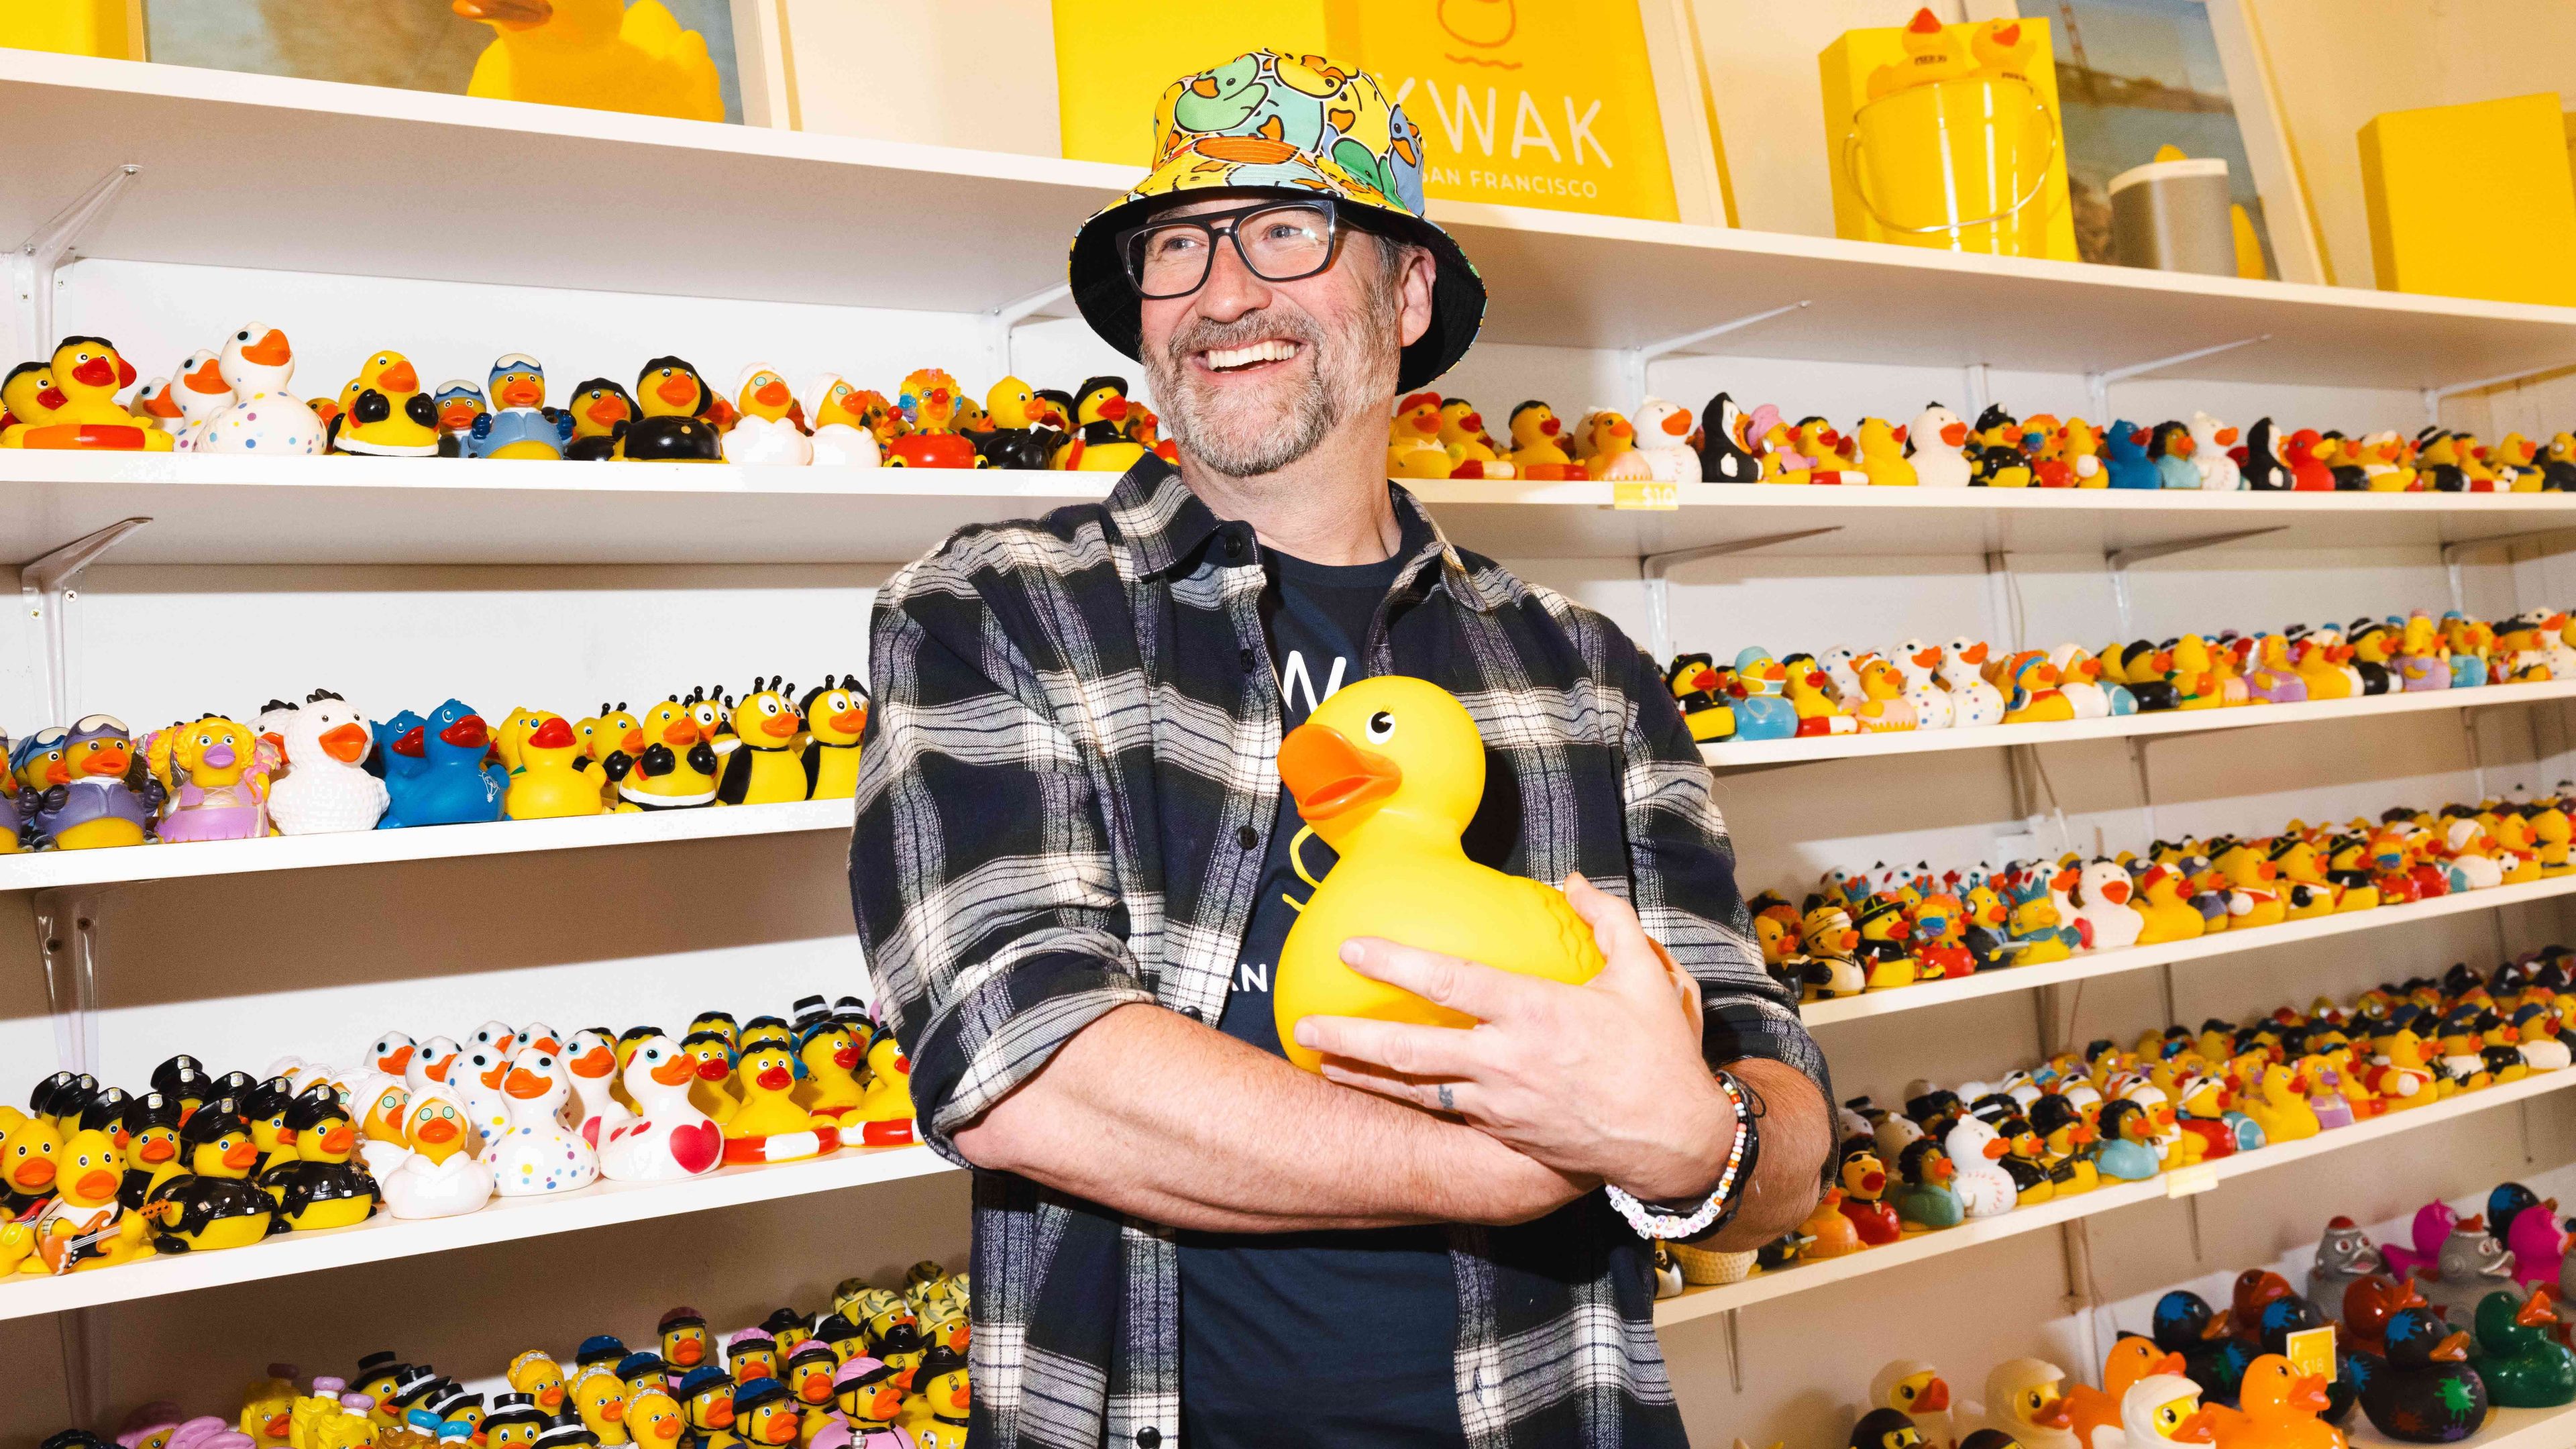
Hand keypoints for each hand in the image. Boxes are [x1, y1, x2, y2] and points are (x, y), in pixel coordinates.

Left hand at [1294, 873, 1734, 1201]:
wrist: (1672, 1142)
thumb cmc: (1659, 1057)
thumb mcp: (1646, 977)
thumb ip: (1608, 921)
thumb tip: (1574, 880)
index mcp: (1535, 1012)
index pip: (1451, 982)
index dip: (1397, 962)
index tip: (1351, 945)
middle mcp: (1505, 1060)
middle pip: (1409, 1048)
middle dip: (1349, 1035)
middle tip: (1302, 1023)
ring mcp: (1498, 1103)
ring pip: (1413, 1090)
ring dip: (1362, 1076)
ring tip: (1318, 1059)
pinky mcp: (1501, 1133)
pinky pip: (1441, 1115)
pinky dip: (1402, 1104)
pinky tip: (1374, 1094)